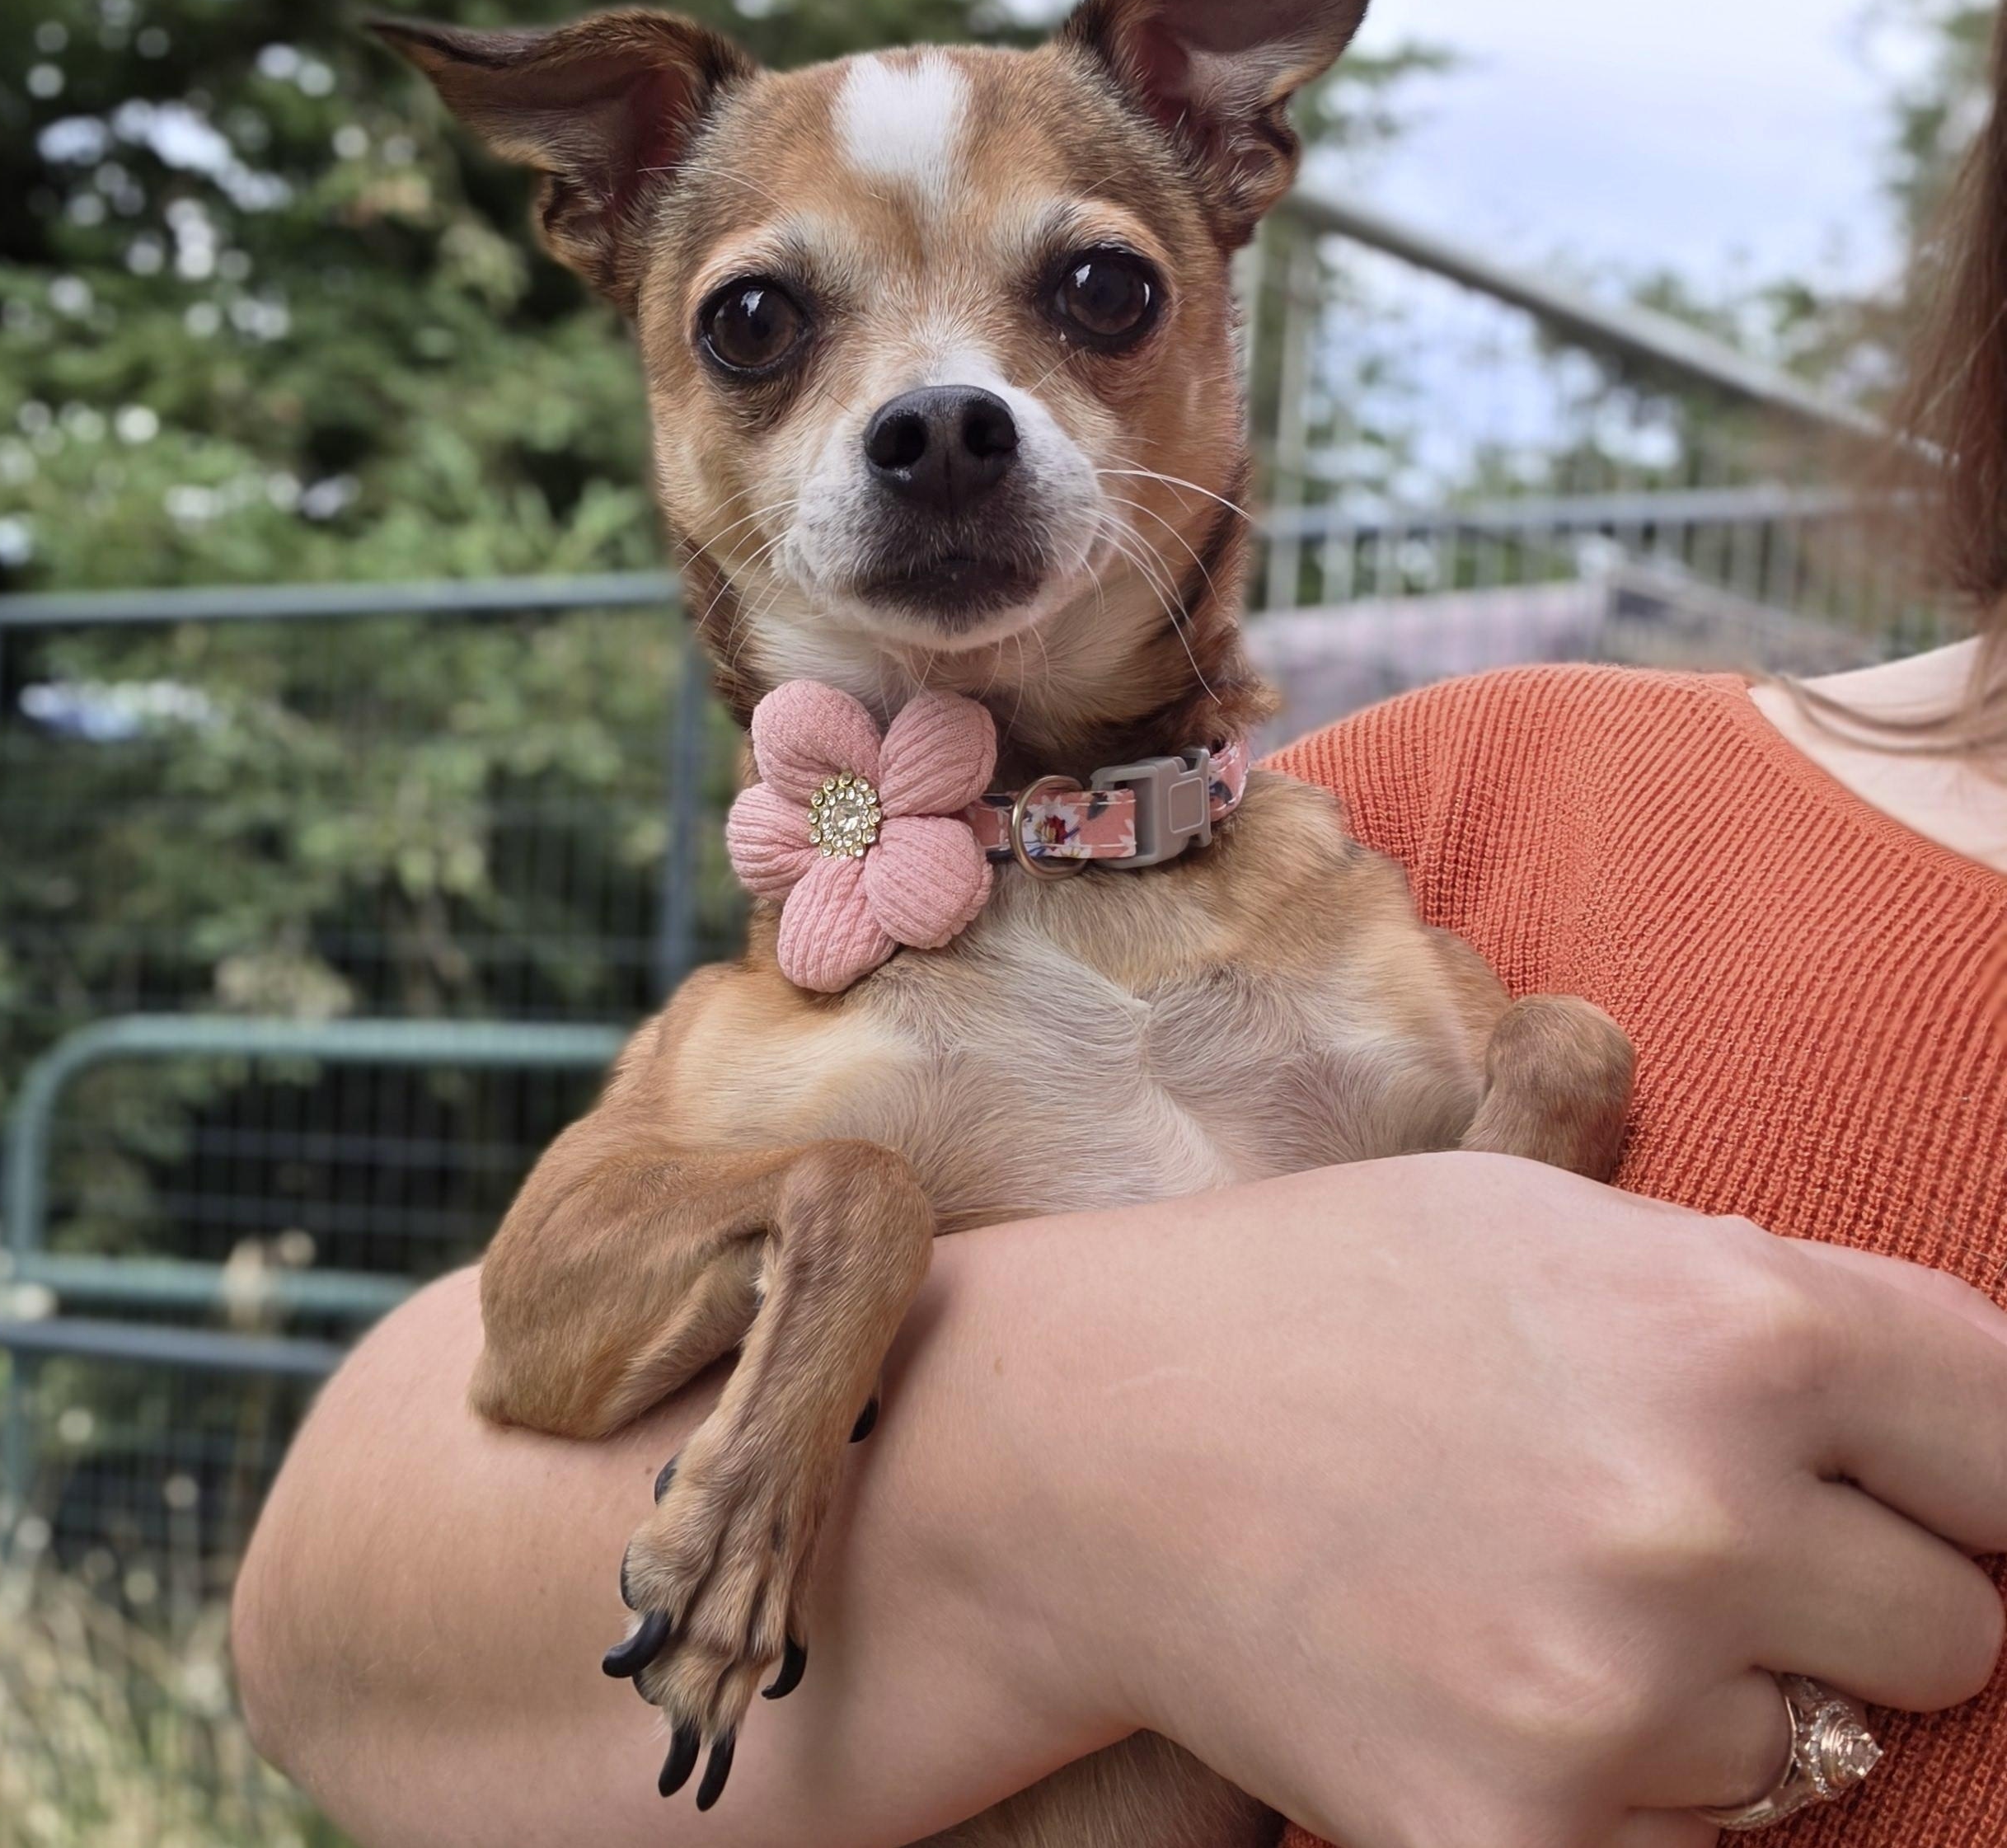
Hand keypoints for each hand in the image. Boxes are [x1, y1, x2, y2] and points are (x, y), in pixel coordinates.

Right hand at [988, 1153, 2006, 1847]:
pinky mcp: (1522, 1842)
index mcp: (1731, 1323)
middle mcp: (1697, 1513)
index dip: (1983, 1468)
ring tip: (1536, 1591)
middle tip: (1680, 1529)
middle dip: (1844, 1588)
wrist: (1089, 1441)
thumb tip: (1947, 1413)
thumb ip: (1764, 1292)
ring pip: (1815, 1754)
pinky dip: (1621, 1790)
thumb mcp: (1546, 1220)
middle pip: (1950, 1629)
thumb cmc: (1323, 1297)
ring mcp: (1612, 1697)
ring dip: (1716, 1693)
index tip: (1941, 1492)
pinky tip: (1492, 1685)